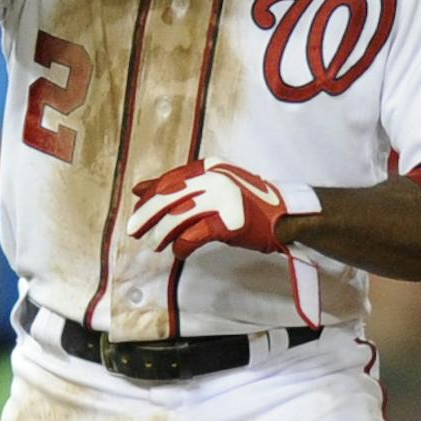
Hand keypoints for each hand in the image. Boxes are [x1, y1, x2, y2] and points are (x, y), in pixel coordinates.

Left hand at [127, 159, 293, 259]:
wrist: (286, 217)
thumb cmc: (250, 204)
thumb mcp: (215, 186)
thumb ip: (180, 187)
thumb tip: (139, 189)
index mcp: (209, 167)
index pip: (169, 180)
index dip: (149, 197)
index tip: (136, 210)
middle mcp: (214, 179)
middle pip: (168, 197)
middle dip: (146, 216)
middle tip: (134, 231)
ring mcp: (222, 199)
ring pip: (177, 218)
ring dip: (162, 235)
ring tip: (156, 245)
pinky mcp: (227, 222)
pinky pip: (193, 236)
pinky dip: (182, 247)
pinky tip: (180, 253)